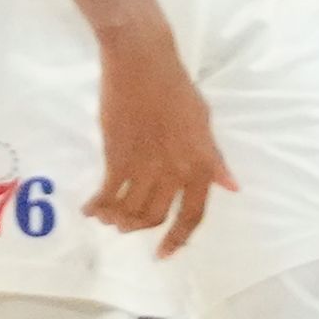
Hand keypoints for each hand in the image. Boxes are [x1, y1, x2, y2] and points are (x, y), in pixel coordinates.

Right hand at [89, 23, 233, 253]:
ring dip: (116, 219)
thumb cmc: (176, 89)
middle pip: (154, 217)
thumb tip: (229, 186)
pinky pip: (108, 194)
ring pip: (129, 210)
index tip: (163, 254)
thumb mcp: (204, 123)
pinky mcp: (117, 157)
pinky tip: (89, 208)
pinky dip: (97, 205)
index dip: (177, 239)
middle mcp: (176, 172)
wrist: (142, 64)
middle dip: (137, 228)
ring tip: (106, 217)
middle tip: (125, 227)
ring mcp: (146, 166)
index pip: (192, 215)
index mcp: (202, 164)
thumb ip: (214, 159)